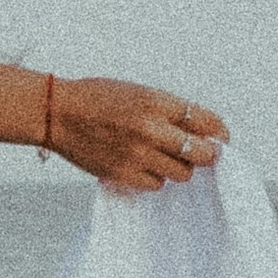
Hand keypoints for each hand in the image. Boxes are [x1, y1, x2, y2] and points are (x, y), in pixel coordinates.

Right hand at [51, 76, 229, 195]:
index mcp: (156, 102)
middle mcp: (150, 129)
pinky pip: (157, 184)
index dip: (220, 133)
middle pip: (203, 154)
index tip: (220, 138)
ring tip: (163, 156)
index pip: (208, 122)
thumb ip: (170, 111)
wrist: (57, 113)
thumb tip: (203, 133)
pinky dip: (155, 176)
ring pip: (183, 173)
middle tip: (200, 153)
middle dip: (206, 155)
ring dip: (179, 166)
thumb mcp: (139, 92)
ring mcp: (137, 154)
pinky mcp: (123, 174)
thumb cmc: (97, 99)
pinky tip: (142, 164)